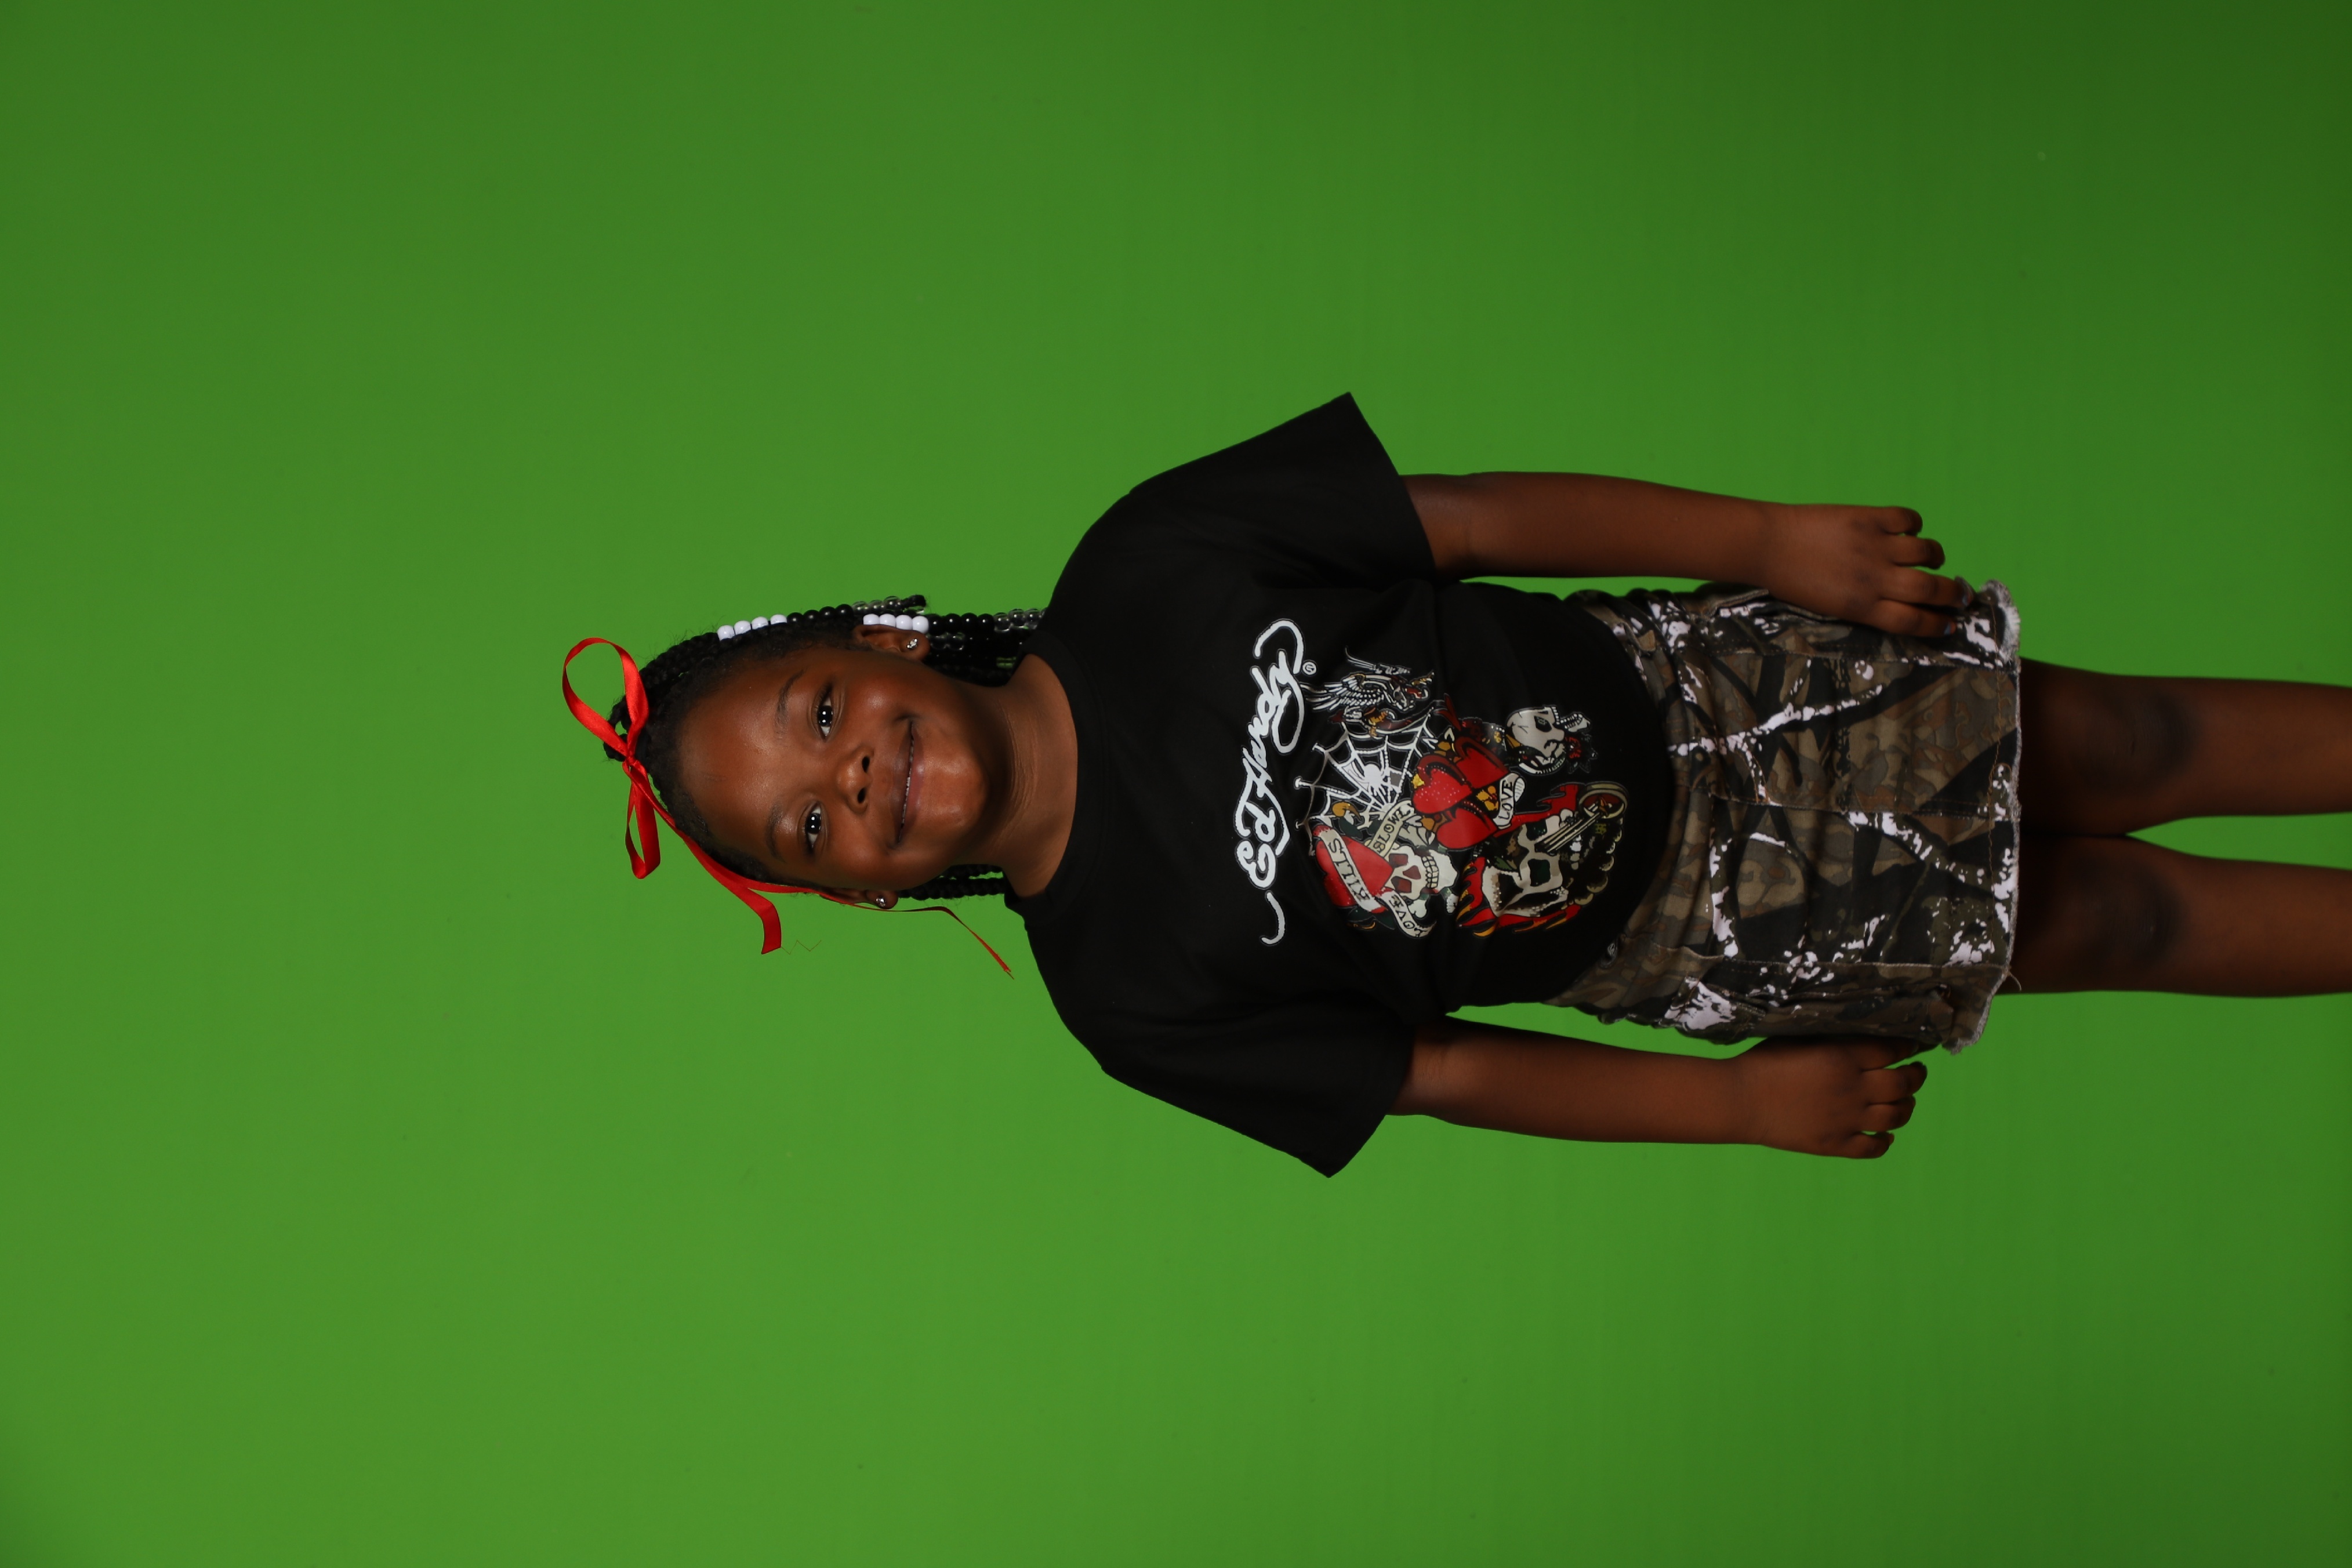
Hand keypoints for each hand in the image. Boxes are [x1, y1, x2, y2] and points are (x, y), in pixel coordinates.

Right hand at [1728, 1038, 1928, 1158]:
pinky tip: (1885, 1136)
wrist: (1739, 1100)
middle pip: (1903, 1084)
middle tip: (1916, 1072)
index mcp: (1843, 1056)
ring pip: (1896, 1117)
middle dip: (1916, 1076)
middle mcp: (1853, 1088)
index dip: (1907, 1047)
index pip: (1892, 1050)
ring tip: (1904, 1102)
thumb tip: (1864, 1035)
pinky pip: (1873, 1147)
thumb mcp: (1800, 1037)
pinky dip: (1885, 1142)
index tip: (1911, 1046)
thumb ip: (1835, 1038)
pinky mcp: (1835, 1144)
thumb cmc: (1764, 1062)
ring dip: (1906, 1108)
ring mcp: (1846, 1119)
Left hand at [1757, 503, 1969, 636]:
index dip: (1937, 625)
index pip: (1913, 621)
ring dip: (1936, 556)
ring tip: (1933, 559)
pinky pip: (1908, 518)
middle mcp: (1873, 579)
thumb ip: (1865, 606)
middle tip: (1961, 595)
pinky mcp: (1867, 517)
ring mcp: (1873, 546)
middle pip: (1929, 590)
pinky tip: (1908, 530)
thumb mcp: (1829, 607)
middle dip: (1954, 595)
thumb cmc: (1791, 581)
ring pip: (1926, 551)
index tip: (1950, 624)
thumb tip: (1901, 603)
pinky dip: (1915, 524)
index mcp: (1861, 607)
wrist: (1765, 545)